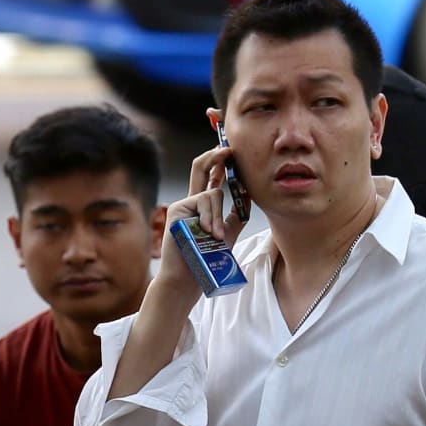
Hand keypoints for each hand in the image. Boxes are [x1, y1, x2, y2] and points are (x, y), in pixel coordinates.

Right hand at [156, 146, 249, 294]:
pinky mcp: (178, 209)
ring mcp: (183, 205)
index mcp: (203, 207)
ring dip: (219, 216)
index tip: (231, 153)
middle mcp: (192, 202)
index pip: (211, 179)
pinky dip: (211, 217)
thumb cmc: (209, 258)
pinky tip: (209, 232)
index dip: (220, 163)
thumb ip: (236, 212)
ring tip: (217, 236)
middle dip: (215, 156)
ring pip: (213, 194)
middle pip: (201, 168)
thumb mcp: (228, 231)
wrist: (190, 277)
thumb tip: (247, 191)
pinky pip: (204, 202)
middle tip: (228, 149)